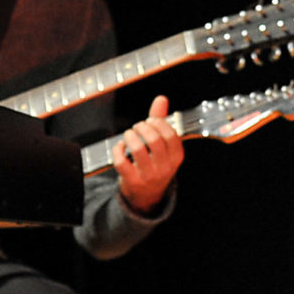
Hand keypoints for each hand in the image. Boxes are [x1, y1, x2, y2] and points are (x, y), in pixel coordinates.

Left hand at [112, 94, 184, 212]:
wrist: (147, 195)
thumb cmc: (155, 163)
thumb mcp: (163, 146)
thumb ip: (161, 121)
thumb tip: (162, 98)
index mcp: (176, 157)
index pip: (171, 136)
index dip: (159, 123)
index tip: (150, 120)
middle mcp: (165, 168)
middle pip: (154, 141)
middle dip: (142, 128)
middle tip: (137, 127)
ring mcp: (148, 176)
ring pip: (137, 150)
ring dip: (130, 136)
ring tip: (129, 134)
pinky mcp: (132, 181)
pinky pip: (121, 161)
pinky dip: (117, 149)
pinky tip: (120, 146)